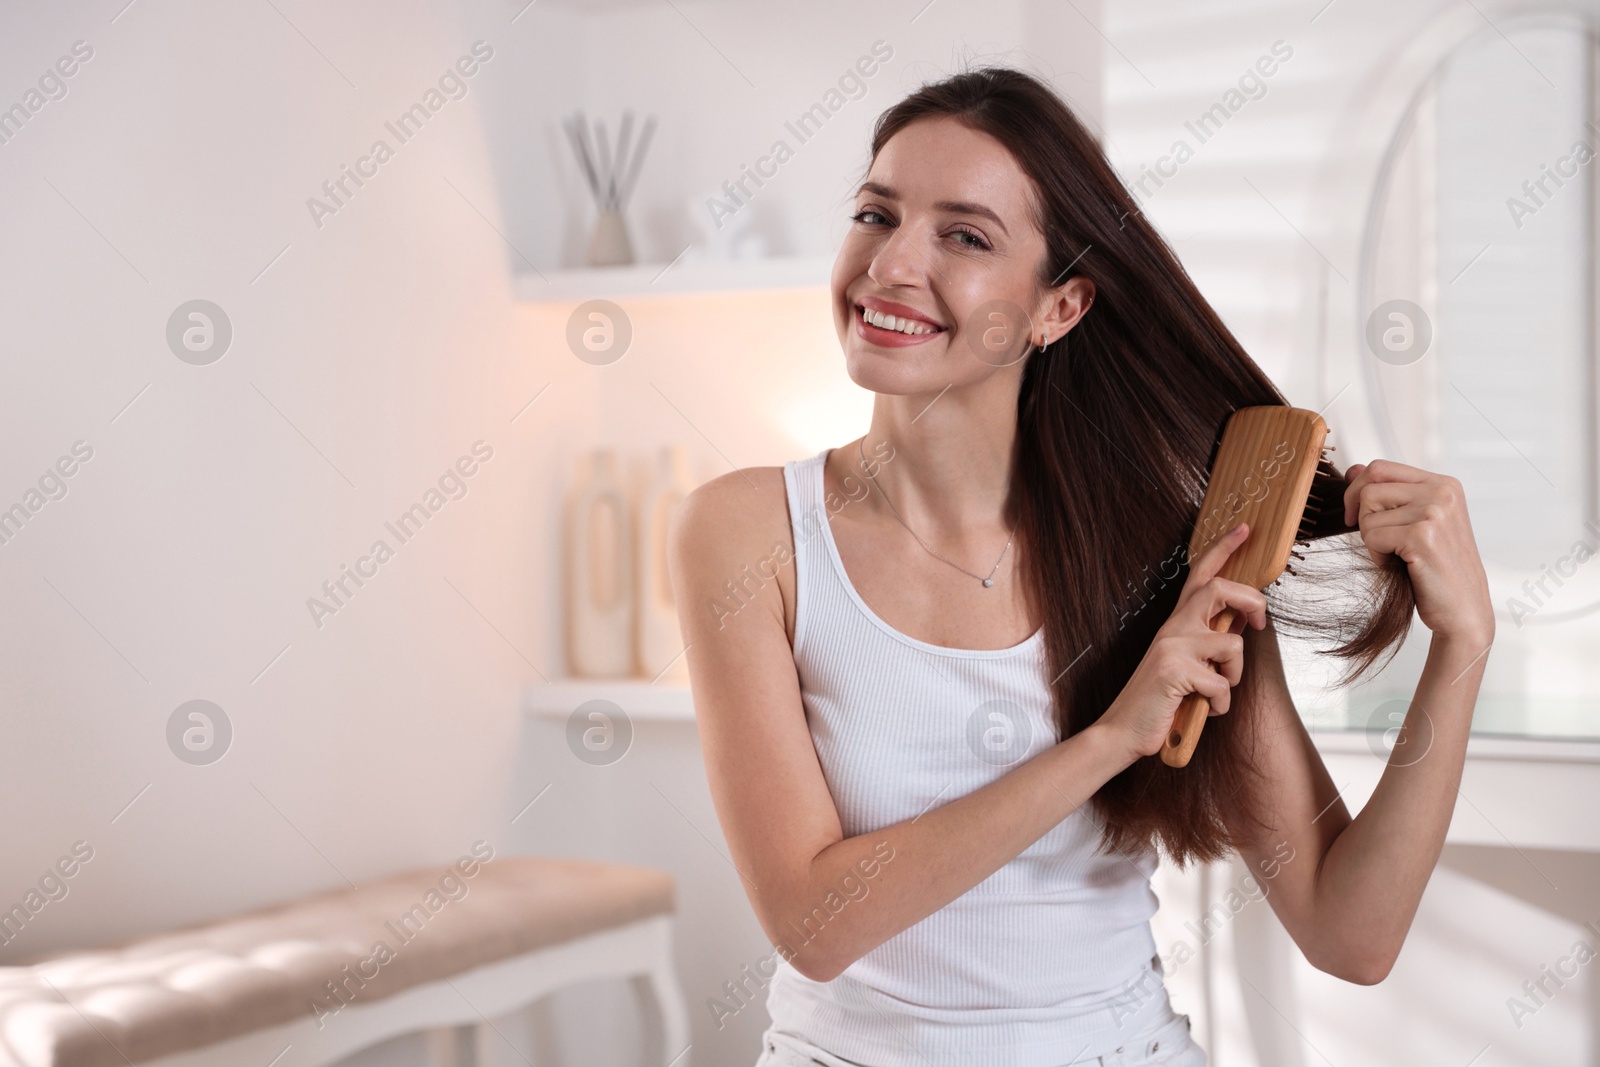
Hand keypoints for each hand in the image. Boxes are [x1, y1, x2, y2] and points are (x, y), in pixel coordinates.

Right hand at [1099, 524, 1267, 762]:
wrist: (1123, 730)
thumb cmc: (1160, 700)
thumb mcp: (1187, 663)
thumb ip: (1209, 640)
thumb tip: (1243, 619)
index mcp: (1177, 623)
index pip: (1200, 574)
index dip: (1223, 548)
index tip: (1244, 529)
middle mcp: (1173, 628)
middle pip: (1220, 589)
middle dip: (1252, 601)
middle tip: (1259, 623)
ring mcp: (1172, 647)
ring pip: (1232, 643)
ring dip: (1234, 675)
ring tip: (1215, 691)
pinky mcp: (1174, 671)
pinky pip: (1222, 684)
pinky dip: (1219, 704)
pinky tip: (1202, 709)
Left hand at [1342, 460, 1492, 645]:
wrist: (1463, 610)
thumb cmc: (1435, 568)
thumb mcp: (1414, 523)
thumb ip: (1388, 495)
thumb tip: (1353, 469)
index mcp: (1443, 484)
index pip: (1380, 467)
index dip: (1356, 490)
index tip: (1355, 516)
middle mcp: (1443, 491)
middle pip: (1369, 487)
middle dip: (1362, 518)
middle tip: (1380, 542)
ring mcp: (1435, 511)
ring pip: (1367, 514)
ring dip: (1372, 541)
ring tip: (1398, 556)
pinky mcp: (1423, 535)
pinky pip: (1372, 536)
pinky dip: (1377, 556)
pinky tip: (1401, 566)